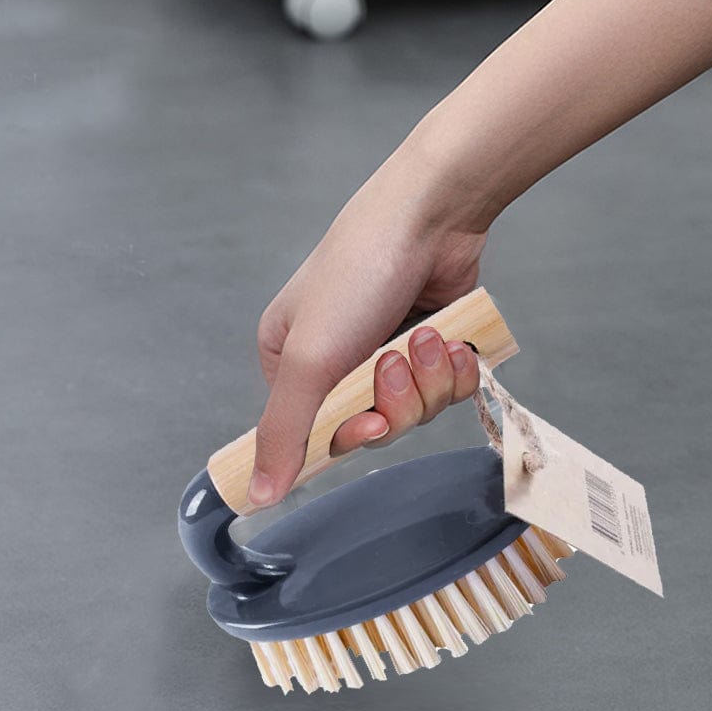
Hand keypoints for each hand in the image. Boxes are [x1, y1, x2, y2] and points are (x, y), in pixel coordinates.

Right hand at [248, 147, 487, 507]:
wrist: (431, 214)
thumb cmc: (356, 274)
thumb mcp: (308, 360)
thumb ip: (283, 433)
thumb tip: (258, 496)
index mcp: (288, 363)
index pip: (314, 434)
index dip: (350, 434)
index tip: (368, 418)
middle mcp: (335, 362)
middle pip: (371, 427)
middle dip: (396, 400)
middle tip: (396, 359)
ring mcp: (385, 353)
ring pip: (414, 412)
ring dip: (428, 380)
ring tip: (427, 337)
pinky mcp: (429, 347)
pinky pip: (446, 391)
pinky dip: (454, 370)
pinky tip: (452, 339)